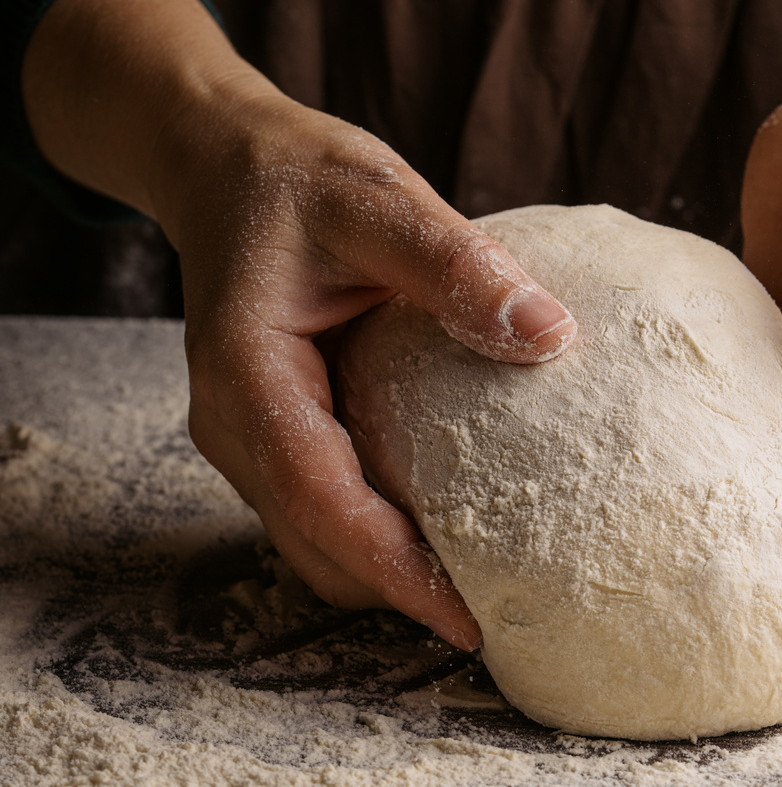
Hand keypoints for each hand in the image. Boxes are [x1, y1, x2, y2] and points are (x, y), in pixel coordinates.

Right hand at [23, 0, 575, 648]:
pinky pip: (321, 513)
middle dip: (397, 592)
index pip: (321, 499)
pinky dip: (375, 540)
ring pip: (314, 543)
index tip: (466, 619)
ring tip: (479, 591)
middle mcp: (234, 423)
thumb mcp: (378, 198)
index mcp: (248, 373)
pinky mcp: (273, 439)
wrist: (225, 168)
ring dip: (386, 575)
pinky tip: (444, 532)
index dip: (393, 569)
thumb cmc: (296, 177)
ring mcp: (247, 439)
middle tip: (497, 617)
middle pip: (315, 545)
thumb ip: (457, 264)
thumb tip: (552, 336)